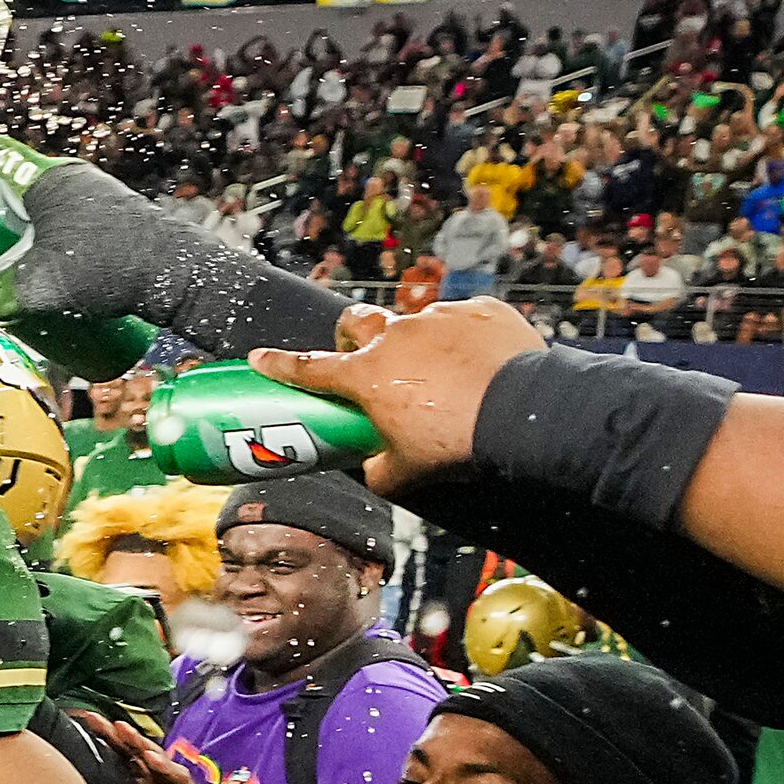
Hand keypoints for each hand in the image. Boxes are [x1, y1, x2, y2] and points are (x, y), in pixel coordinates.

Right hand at [72, 710, 202, 783]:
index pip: (178, 778)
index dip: (166, 767)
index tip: (150, 758)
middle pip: (157, 758)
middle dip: (139, 743)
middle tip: (121, 729)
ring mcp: (154, 779)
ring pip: (138, 752)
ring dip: (120, 737)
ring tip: (100, 721)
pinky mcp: (139, 779)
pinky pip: (125, 756)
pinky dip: (111, 742)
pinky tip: (94, 728)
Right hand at [246, 296, 544, 494]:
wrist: (522, 414)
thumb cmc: (458, 443)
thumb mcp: (408, 472)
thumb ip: (379, 471)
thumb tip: (370, 471)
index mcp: (368, 375)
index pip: (310, 368)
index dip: (281, 364)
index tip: (261, 358)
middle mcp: (396, 336)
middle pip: (358, 320)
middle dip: (353, 333)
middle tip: (366, 355)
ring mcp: (439, 318)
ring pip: (417, 323)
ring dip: (421, 344)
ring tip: (445, 375)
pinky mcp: (480, 311)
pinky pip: (465, 320)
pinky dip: (467, 340)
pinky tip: (482, 365)